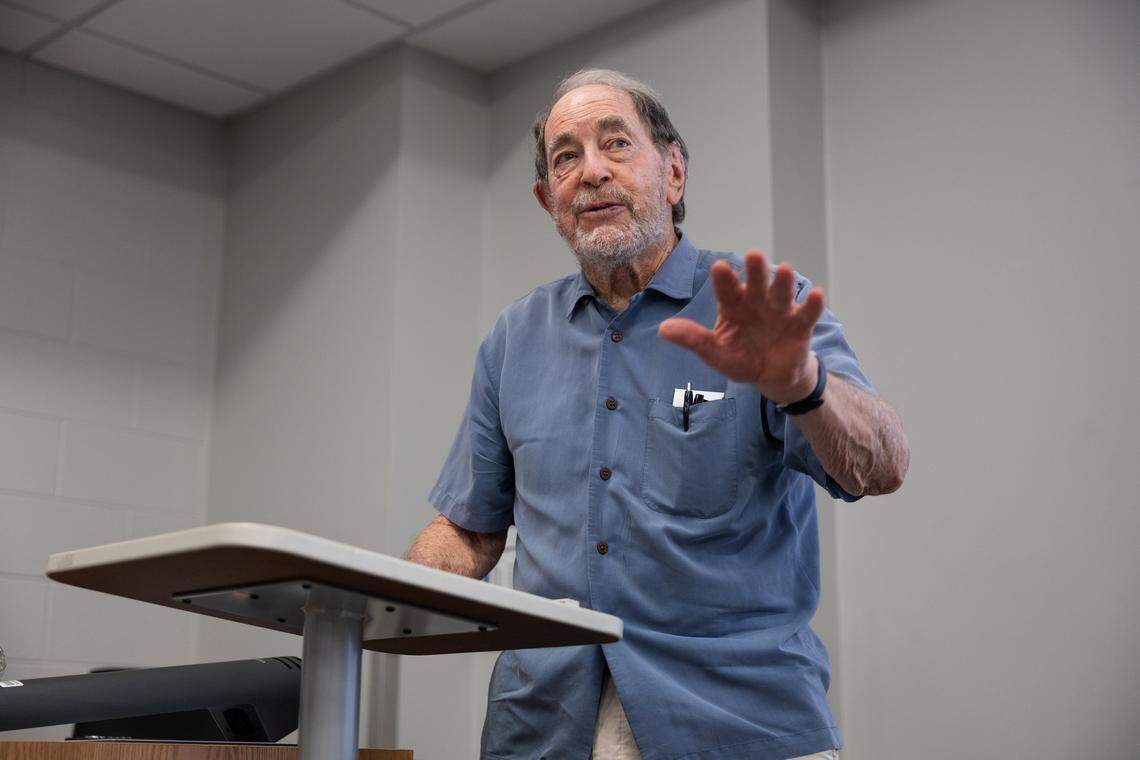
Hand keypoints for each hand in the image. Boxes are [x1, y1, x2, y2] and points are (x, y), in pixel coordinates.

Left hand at [658, 251, 824, 404]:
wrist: (771, 375)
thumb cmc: (741, 358)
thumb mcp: (715, 352)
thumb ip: (693, 339)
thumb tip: (663, 330)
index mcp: (733, 305)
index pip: (727, 290)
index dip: (724, 279)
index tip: (719, 267)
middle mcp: (757, 302)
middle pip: (756, 283)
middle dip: (756, 270)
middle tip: (753, 255)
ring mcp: (780, 311)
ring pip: (781, 293)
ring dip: (783, 282)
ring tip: (784, 268)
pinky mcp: (800, 324)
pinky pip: (806, 313)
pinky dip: (812, 304)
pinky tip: (816, 293)